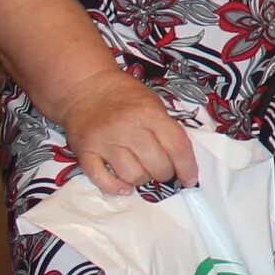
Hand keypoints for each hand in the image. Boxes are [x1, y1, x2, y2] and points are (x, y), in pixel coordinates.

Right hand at [61, 71, 198, 194]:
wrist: (85, 86)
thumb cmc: (124, 96)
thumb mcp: (154, 103)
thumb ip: (167, 128)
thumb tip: (182, 160)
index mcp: (149, 114)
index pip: (177, 147)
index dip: (187, 167)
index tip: (190, 179)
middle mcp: (127, 128)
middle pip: (157, 165)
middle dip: (164, 173)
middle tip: (161, 169)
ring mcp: (104, 141)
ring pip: (132, 176)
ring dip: (141, 179)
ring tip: (141, 171)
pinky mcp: (84, 152)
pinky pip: (101, 180)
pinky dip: (115, 188)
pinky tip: (124, 186)